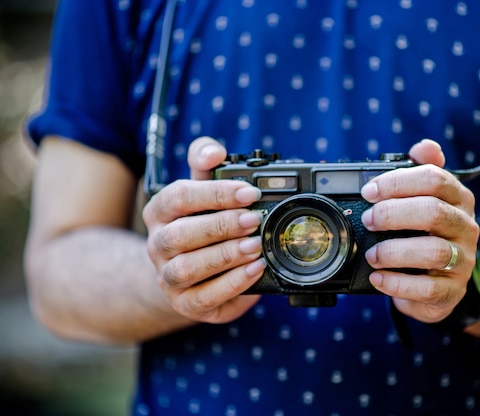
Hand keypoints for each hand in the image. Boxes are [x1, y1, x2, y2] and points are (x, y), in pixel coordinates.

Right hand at [142, 137, 265, 323]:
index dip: (215, 193)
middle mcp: (158, 245)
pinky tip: (254, 270)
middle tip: (253, 220)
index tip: (249, 192)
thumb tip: (212, 151)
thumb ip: (205, 163)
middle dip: (221, 226)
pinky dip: (232, 284)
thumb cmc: (199, 223)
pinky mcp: (186, 304)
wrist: (186, 273)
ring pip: (187, 268)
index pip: (178, 197)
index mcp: (159, 212)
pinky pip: (203, 298)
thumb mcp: (201, 189)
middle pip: (180, 234)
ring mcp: (168, 277)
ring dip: (224, 256)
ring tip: (254, 246)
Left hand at [361, 139, 479, 322]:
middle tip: (368, 220)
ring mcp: (463, 260)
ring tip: (372, 255)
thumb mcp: (426, 199)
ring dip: (394, 251)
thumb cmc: (428, 231)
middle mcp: (465, 226)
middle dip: (393, 214)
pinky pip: (429, 288)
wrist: (446, 278)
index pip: (434, 178)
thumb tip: (425, 146)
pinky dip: (398, 284)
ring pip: (434, 252)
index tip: (369, 190)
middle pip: (433, 212)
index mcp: (457, 198)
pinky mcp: (453, 291)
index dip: (397, 182)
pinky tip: (378, 278)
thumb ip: (422, 170)